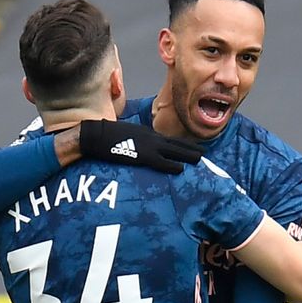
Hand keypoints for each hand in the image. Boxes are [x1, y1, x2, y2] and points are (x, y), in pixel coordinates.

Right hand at [80, 119, 203, 173]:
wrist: (97, 134)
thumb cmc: (108, 135)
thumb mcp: (128, 134)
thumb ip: (139, 140)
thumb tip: (142, 148)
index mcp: (147, 133)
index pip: (169, 140)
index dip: (182, 145)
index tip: (192, 148)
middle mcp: (151, 137)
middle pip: (176, 144)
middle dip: (190, 148)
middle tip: (204, 153)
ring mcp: (147, 145)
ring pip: (173, 151)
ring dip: (187, 155)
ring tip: (200, 159)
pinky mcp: (141, 155)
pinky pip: (161, 162)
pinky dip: (171, 165)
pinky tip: (181, 169)